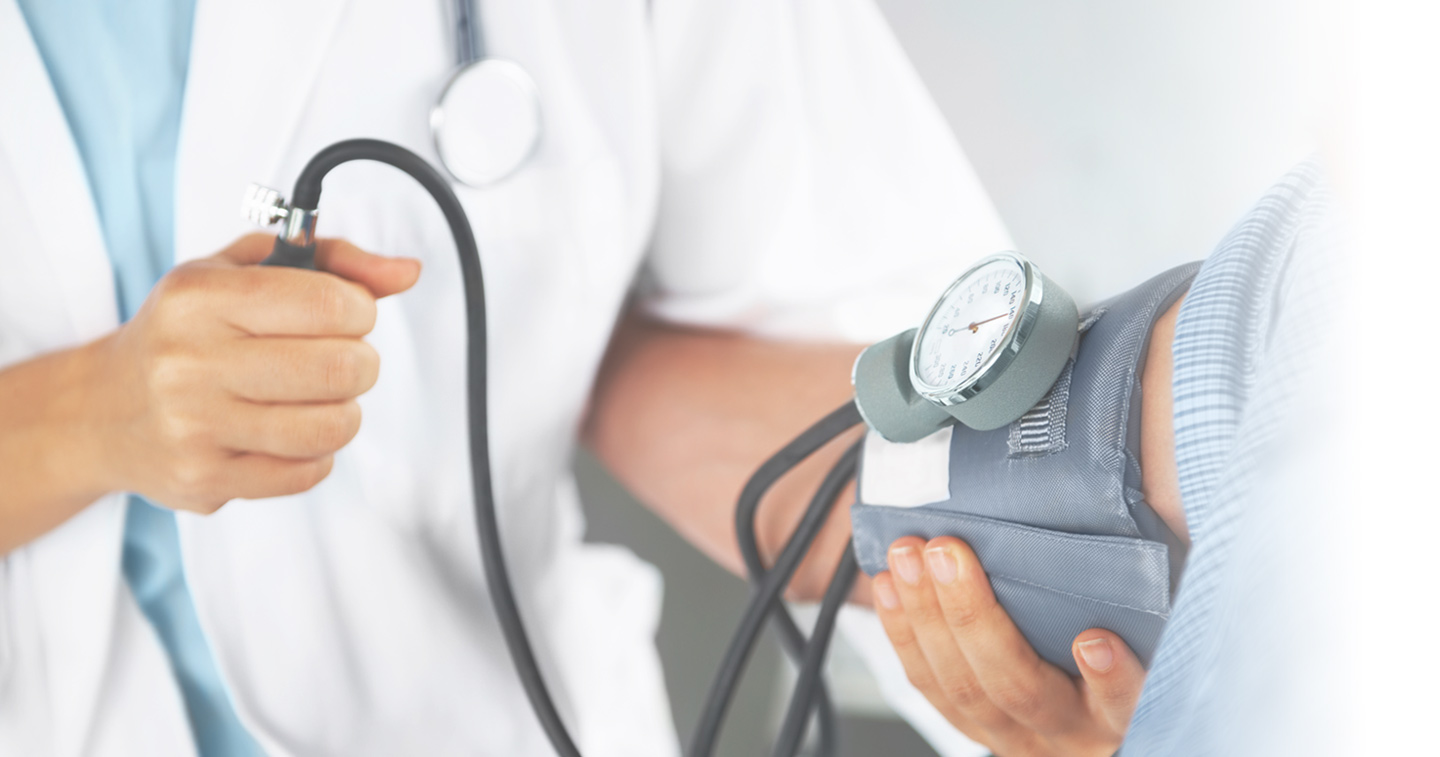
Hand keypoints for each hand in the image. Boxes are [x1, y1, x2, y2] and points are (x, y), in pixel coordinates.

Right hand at [85, 234, 419, 512]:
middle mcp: (190, 362)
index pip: (328, 302)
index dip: (361, 310)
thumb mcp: (243, 271)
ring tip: (320, 398)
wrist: (103, 411)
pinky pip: (307, 473)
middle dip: (360, 363)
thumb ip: (332, 261)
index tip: (348, 314)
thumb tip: (406, 272)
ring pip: (330, 427)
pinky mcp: (205, 480)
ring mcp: (194, 427)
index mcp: (200, 298)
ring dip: (343, 411)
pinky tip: (288, 432)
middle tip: (340, 359)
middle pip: (339, 368)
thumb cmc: (188, 332)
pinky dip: (316, 454)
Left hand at [872, 536, 1144, 755]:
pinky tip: (889, 588)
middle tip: (946, 552)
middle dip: (972, 618)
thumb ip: (1153, 595)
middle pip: (1018, 688)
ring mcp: (1018, 737)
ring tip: (907, 554)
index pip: (1126, 705)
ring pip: (961, 689)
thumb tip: (1164, 505)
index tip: (1095, 640)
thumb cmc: (1131, 646)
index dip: (1112, 680)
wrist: (1086, 716)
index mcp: (1122, 715)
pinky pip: (930, 687)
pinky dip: (904, 634)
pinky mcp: (976, 728)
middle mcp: (1070, 735)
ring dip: (925, 617)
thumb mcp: (1155, 631)